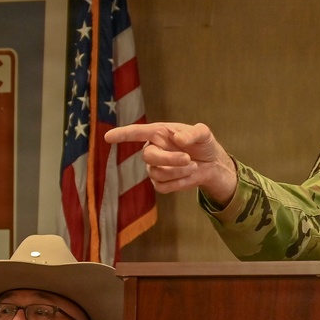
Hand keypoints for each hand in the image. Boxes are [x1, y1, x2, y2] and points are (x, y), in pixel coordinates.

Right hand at [105, 122, 236, 205]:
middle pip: (148, 157)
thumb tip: (179, 139)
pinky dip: (180, 182)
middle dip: (169, 160)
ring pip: (157, 173)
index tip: (108, 137)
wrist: (212, 164)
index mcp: (158, 133)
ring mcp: (154, 167)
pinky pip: (163, 187)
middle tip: (188, 159)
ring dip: (178, 171)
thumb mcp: (204, 134)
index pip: (136, 133)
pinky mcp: (160, 183)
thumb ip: (194, 133)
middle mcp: (153, 149)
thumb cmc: (203, 144)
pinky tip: (189, 175)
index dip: (122, 134)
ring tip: (193, 165)